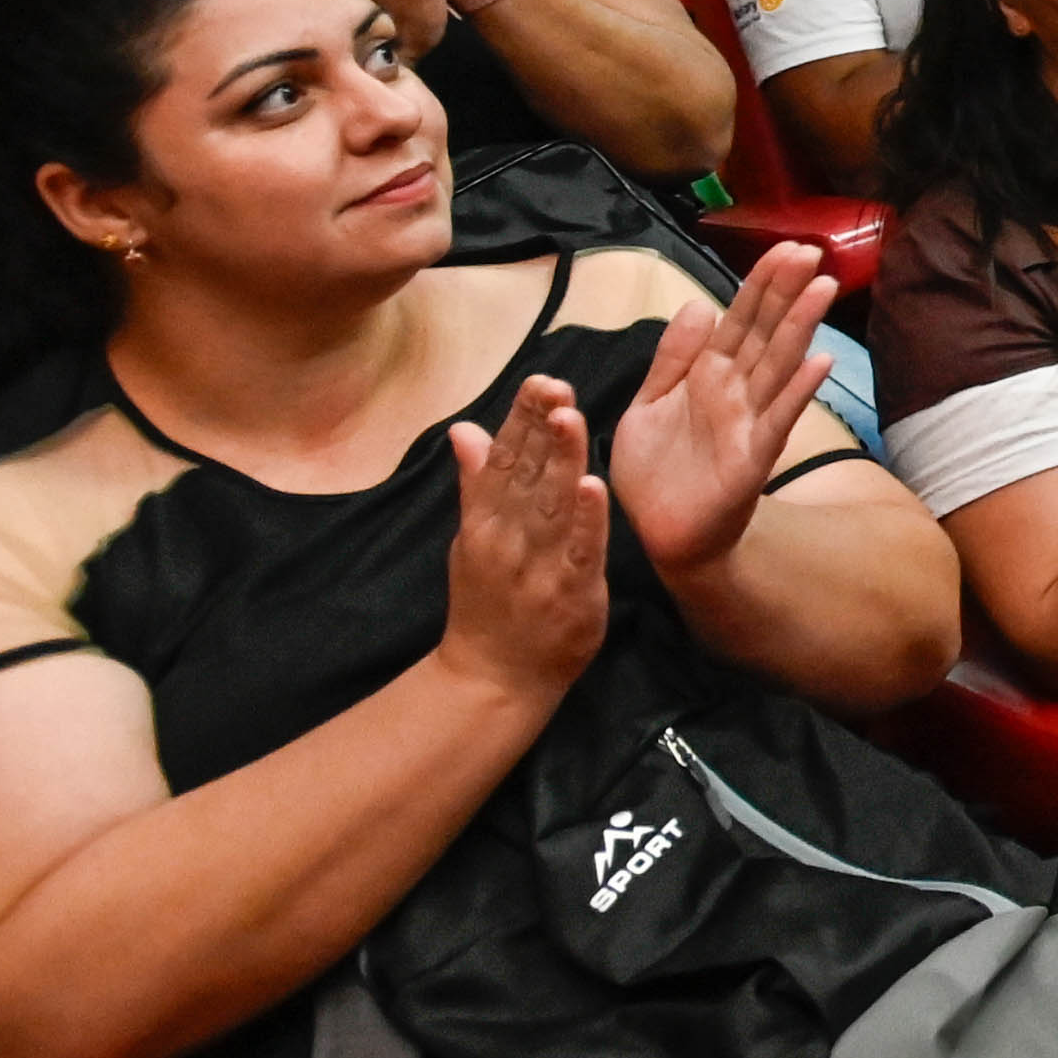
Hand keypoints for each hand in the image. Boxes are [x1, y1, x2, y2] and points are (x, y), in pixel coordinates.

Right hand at [434, 377, 615, 705]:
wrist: (493, 678)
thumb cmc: (487, 602)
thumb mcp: (472, 538)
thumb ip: (477, 482)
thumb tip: (464, 428)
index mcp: (486, 521)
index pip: (504, 459)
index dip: (521, 419)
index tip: (538, 379)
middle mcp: (508, 538)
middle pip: (526, 474)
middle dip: (542, 427)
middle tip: (556, 384)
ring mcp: (538, 566)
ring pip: (551, 505)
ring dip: (561, 460)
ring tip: (571, 417)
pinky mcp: (570, 592)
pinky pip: (579, 551)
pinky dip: (585, 520)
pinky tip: (593, 486)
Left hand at [609, 246, 841, 586]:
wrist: (662, 534)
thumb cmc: (657, 472)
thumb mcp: (648, 403)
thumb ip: (672, 357)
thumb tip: (700, 304)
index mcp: (707, 375)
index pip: (738, 319)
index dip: (760, 284)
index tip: (785, 248)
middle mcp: (735, 392)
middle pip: (764, 332)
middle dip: (785, 292)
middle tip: (810, 251)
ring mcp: (748, 422)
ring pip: (777, 365)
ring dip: (801, 327)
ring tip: (823, 288)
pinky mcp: (752, 458)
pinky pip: (778, 419)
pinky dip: (799, 391)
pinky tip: (820, 363)